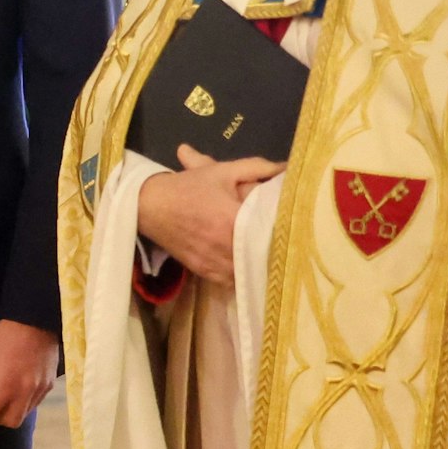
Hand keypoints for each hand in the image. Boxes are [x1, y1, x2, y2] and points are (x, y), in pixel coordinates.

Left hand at [0, 319, 59, 428]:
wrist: (37, 321)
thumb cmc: (6, 336)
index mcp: (6, 384)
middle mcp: (25, 392)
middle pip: (8, 422)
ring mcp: (40, 391)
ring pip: (23, 416)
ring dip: (10, 410)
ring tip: (4, 391)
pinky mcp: (49, 386)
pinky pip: (33, 404)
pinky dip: (22, 402)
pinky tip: (17, 386)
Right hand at [136, 146, 284, 286]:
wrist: (149, 204)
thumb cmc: (188, 187)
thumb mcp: (222, 171)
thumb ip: (257, 168)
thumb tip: (287, 168)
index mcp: (233, 219)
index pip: (270, 229)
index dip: (286, 230)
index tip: (297, 226)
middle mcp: (226, 245)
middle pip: (262, 255)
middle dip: (273, 249)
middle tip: (288, 243)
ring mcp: (215, 262)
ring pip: (248, 271)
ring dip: (257, 265)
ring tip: (271, 257)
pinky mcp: (204, 271)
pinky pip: (231, 280)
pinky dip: (240, 275)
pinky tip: (246, 266)